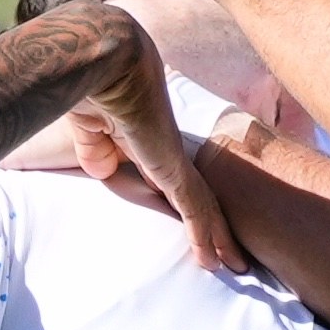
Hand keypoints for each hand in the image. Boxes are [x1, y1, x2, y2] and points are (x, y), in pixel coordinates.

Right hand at [66, 5, 237, 271]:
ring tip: (238, 267)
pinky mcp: (173, 169)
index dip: (189, 206)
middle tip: (235, 255)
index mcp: (151, 141)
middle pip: (202, 195)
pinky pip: (194, 210)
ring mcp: (175, 159)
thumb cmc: (93, 87)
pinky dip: (205, 238)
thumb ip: (98, 151)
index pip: (178, 180)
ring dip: (222, 239)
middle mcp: (170, 151)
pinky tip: (216, 263)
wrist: (105, 63)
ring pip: (207, 207)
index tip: (197, 226)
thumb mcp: (91, 132)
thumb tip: (104, 170)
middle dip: (218, 227)